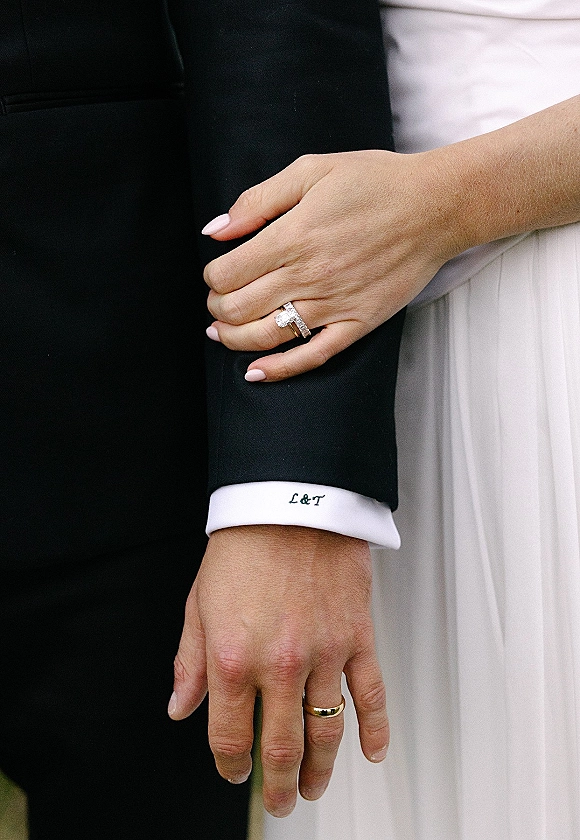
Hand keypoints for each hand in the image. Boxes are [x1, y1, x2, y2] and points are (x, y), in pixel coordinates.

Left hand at [168, 525, 388, 816]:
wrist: (291, 502)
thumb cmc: (244, 547)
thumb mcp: (199, 604)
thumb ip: (190, 662)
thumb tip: (181, 708)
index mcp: (233, 659)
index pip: (231, 737)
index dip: (230, 766)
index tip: (234, 773)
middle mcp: (279, 664)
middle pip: (282, 747)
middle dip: (279, 785)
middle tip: (282, 801)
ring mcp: (323, 654)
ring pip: (327, 732)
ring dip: (321, 770)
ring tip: (314, 788)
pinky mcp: (356, 638)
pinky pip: (370, 695)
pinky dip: (376, 730)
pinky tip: (372, 753)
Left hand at [202, 149, 458, 380]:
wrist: (436, 205)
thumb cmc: (375, 182)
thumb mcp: (311, 170)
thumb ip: (257, 200)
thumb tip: (215, 230)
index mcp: (292, 236)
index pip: (227, 273)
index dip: (213, 277)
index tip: (218, 272)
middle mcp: (309, 275)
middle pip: (238, 308)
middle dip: (217, 308)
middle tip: (219, 300)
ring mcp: (334, 304)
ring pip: (265, 336)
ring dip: (233, 338)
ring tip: (224, 331)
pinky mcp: (358, 323)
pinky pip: (312, 356)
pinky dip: (280, 369)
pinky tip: (256, 373)